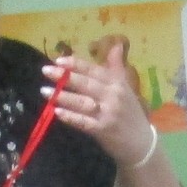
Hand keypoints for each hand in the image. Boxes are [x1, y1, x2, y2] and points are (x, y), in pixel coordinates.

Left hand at [44, 36, 157, 166]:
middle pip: (86, 84)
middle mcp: (113, 95)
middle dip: (64, 77)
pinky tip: (56, 112)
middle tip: (45, 71)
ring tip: (45, 92)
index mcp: (117, 83)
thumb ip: (117, 67)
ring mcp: (108, 113)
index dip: (75, 64)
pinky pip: (83, 122)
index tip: (58, 60)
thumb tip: (116, 45)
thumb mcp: (126, 87)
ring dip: (63, 96)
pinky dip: (70, 116)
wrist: (142, 142)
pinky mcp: (103, 130)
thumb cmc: (130, 112)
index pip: (94, 70)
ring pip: (82, 102)